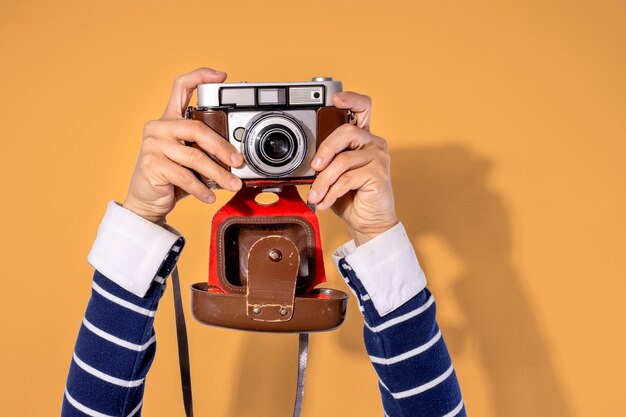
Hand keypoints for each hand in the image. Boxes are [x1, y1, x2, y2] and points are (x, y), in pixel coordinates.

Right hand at [123, 68, 243, 223]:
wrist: (146, 201)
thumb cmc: (172, 178)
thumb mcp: (190, 159)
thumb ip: (206, 150)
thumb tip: (238, 158)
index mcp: (169, 119)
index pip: (181, 87)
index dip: (201, 76)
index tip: (221, 76)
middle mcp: (159, 127)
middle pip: (197, 128)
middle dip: (222, 147)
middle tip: (238, 161)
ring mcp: (153, 145)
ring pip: (194, 157)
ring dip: (218, 173)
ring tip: (232, 184)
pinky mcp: (151, 165)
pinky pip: (184, 176)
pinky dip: (201, 189)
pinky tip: (210, 196)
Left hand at [307, 92, 397, 245]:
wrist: (368, 222)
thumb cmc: (350, 196)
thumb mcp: (332, 174)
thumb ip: (325, 160)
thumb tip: (306, 159)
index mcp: (363, 138)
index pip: (363, 108)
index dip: (350, 99)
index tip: (334, 100)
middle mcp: (374, 143)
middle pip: (347, 132)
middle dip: (324, 150)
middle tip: (313, 168)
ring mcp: (379, 158)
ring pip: (343, 160)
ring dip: (323, 181)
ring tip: (316, 195)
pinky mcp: (379, 174)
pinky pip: (347, 178)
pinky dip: (331, 192)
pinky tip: (325, 201)